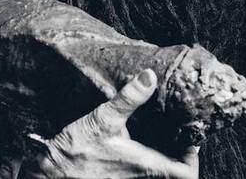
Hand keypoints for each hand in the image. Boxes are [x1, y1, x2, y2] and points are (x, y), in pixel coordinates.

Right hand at [19, 69, 198, 178]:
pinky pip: (142, 177)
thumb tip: (149, 76)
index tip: (189, 137)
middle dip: (180, 158)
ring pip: (159, 178)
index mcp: (146, 167)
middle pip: (176, 178)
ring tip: (162, 139)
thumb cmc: (77, 150)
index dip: (193, 157)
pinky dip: (147, 165)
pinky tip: (138, 147)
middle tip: (178, 136)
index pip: (187, 174)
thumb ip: (129, 97)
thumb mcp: (104, 118)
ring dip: (164, 161)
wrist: (52, 172)